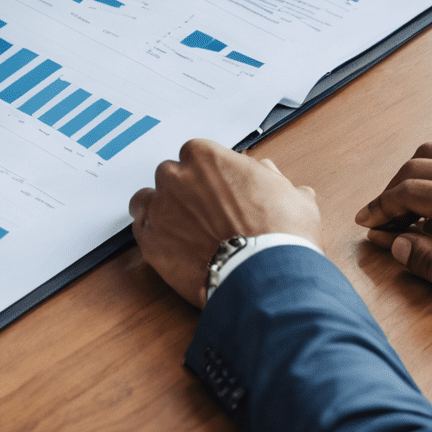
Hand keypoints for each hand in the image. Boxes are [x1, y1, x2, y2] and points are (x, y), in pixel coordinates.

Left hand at [129, 138, 321, 306]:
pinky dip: (153, 235)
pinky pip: (141, 229)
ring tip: (184, 230)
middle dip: (185, 191)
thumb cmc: (280, 234)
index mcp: (205, 156)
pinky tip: (171, 246)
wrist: (266, 276)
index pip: (196, 155)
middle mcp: (176, 176)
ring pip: (149, 199)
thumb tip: (267, 173)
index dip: (208, 175)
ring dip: (162, 209)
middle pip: (171, 175)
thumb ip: (270, 178)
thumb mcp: (290, 195)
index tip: (217, 191)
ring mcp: (159, 208)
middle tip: (205, 214)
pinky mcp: (150, 241)